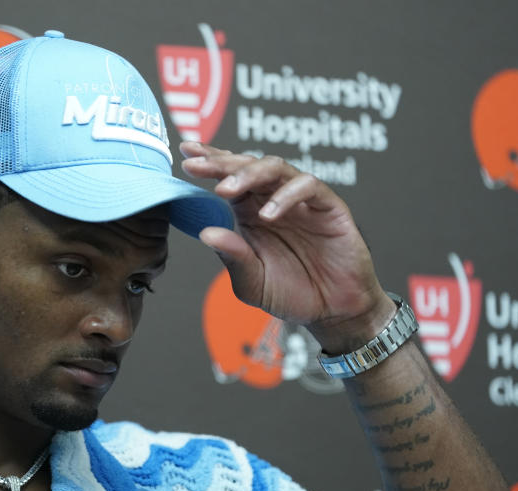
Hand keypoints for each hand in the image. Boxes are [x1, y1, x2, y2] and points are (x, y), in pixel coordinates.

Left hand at [180, 142, 393, 352]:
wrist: (332, 311)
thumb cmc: (291, 293)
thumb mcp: (252, 282)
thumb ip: (232, 258)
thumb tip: (205, 233)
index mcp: (250, 211)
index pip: (228, 177)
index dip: (209, 161)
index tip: (185, 152)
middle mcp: (274, 199)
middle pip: (248, 165)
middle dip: (220, 163)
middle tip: (196, 165)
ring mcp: (302, 200)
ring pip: (276, 168)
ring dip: (248, 173)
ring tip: (226, 190)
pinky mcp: (329, 207)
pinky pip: (308, 187)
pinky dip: (286, 196)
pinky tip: (268, 214)